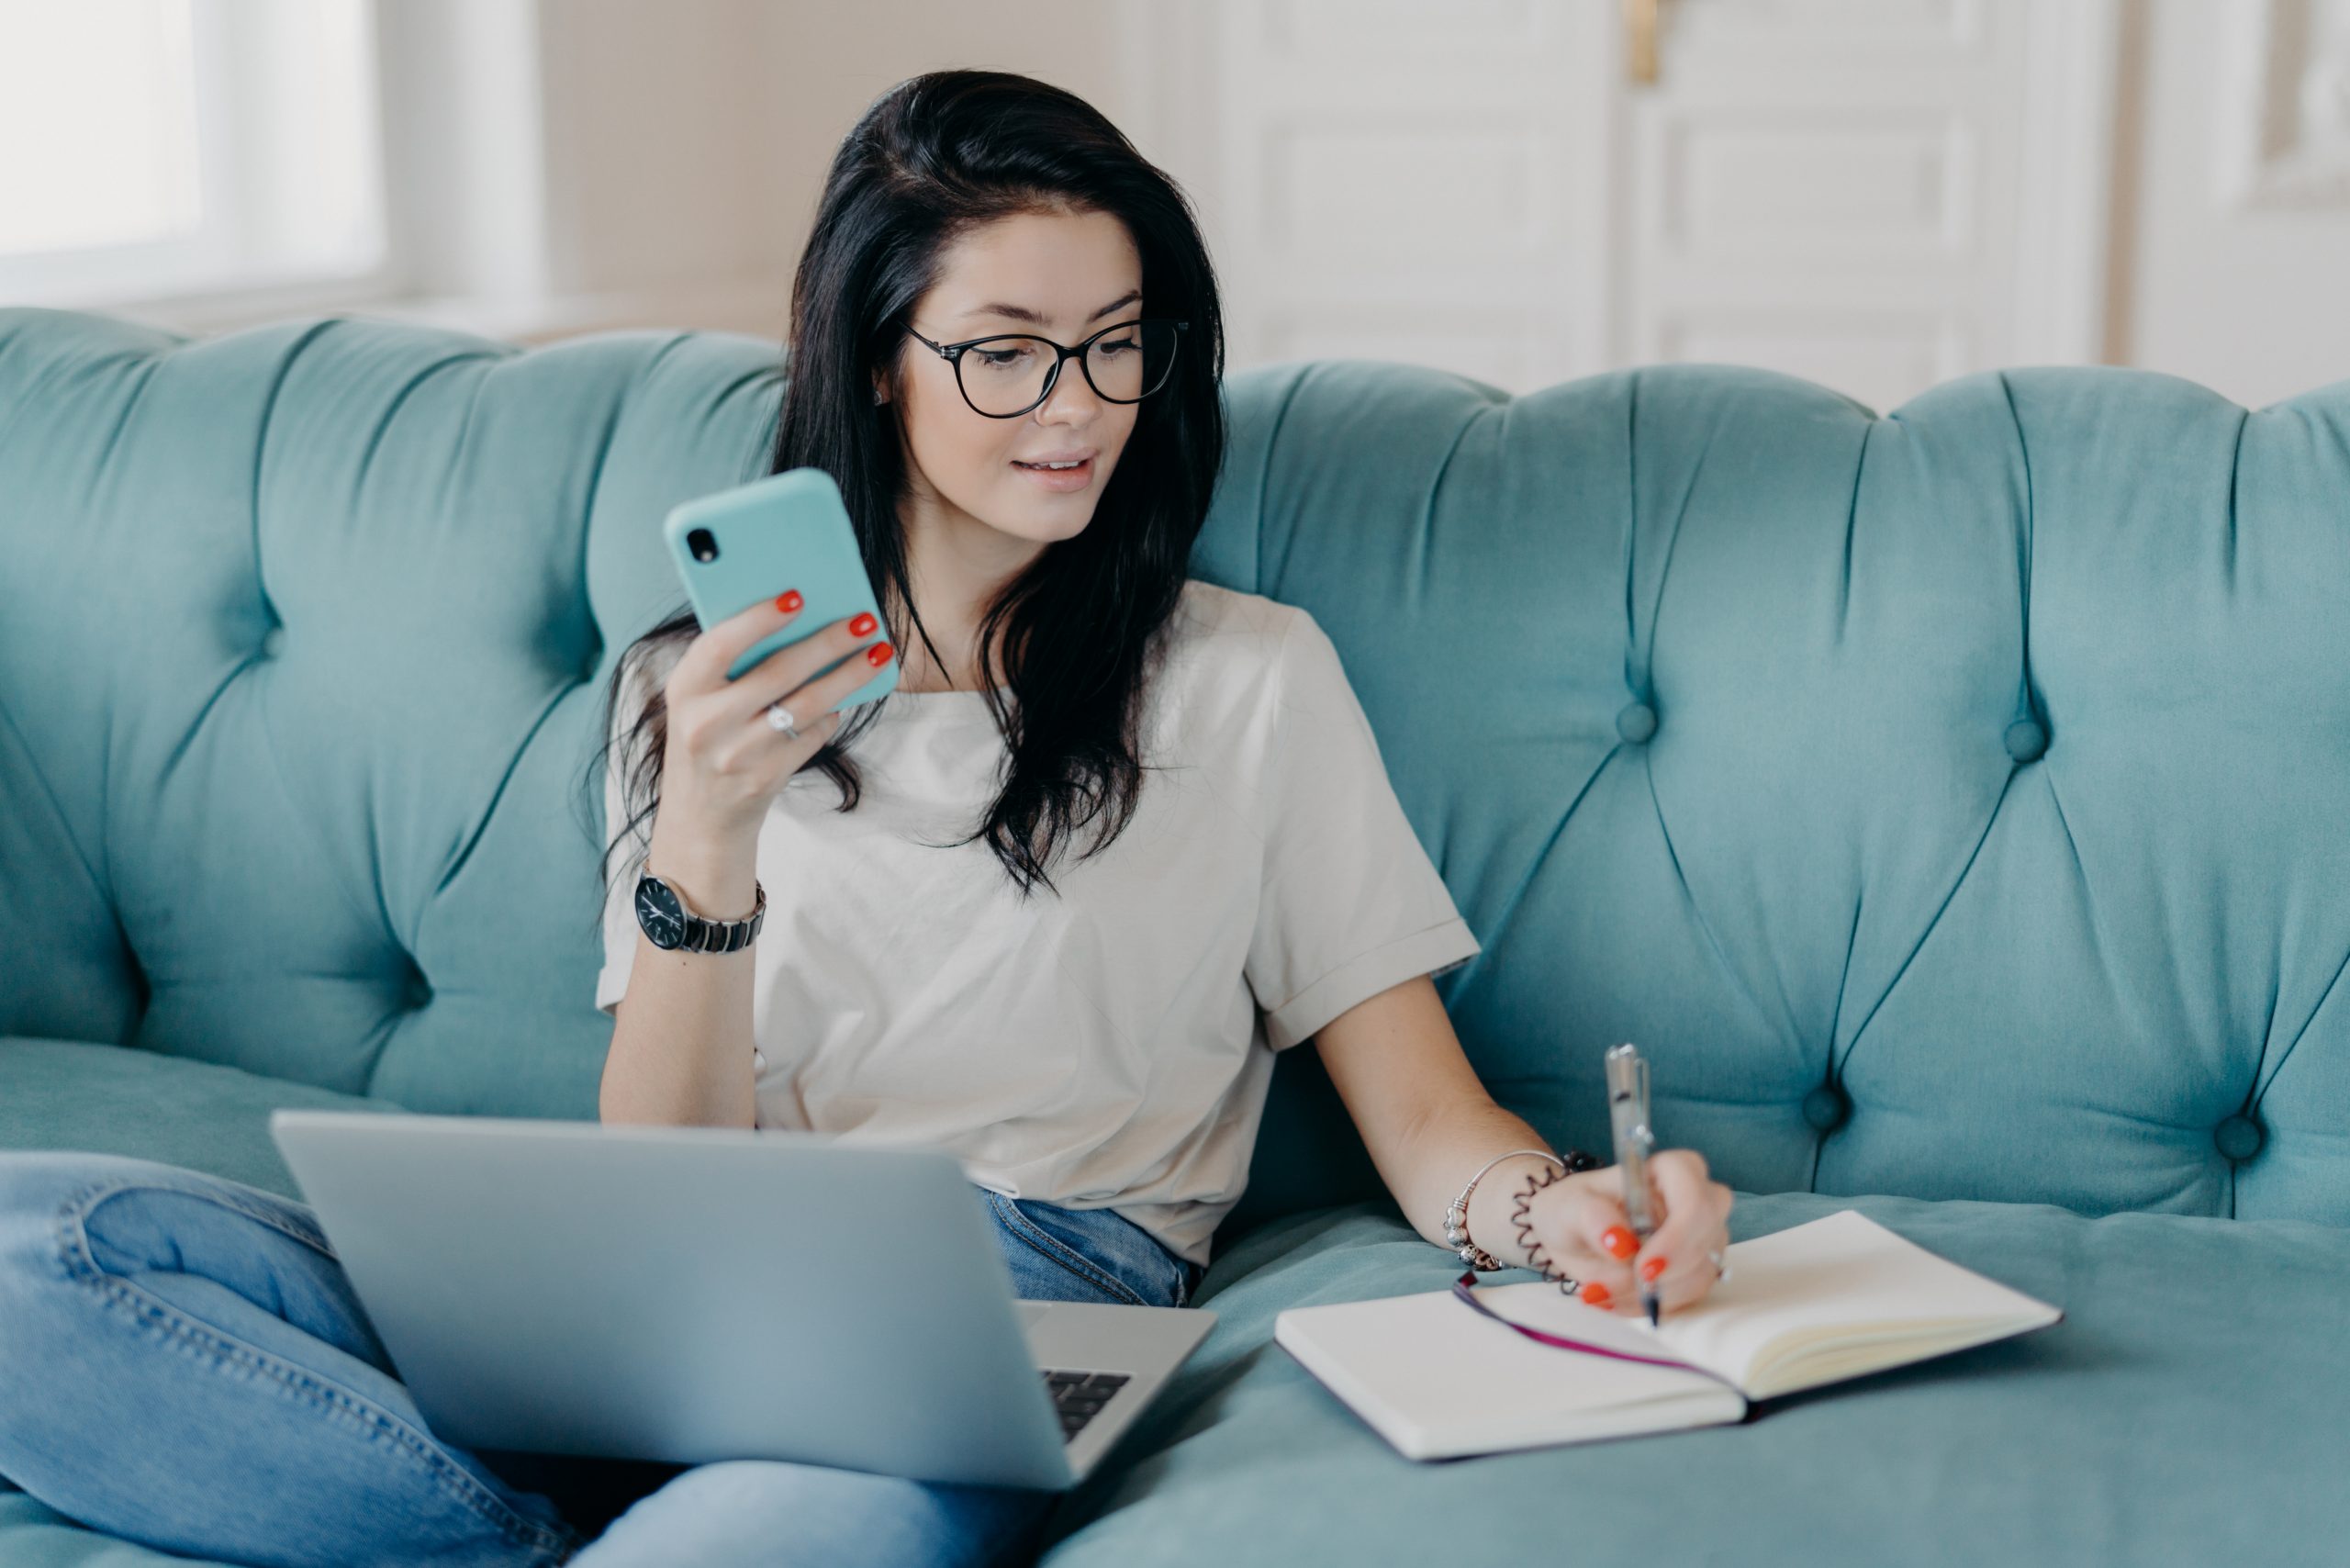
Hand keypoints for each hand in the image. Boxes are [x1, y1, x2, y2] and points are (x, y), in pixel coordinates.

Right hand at [659, 592, 894, 843]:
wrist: (701, 815)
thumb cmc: (708, 735)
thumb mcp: (699, 699)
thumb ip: (731, 662)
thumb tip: (799, 614)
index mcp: (684, 689)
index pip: (720, 644)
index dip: (759, 619)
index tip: (798, 596)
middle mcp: (706, 723)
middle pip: (779, 672)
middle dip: (828, 642)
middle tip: (865, 621)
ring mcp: (738, 754)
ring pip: (807, 704)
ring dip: (849, 675)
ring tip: (879, 652)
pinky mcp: (767, 778)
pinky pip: (813, 734)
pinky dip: (834, 712)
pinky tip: (846, 696)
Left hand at [1513, 1150, 1732, 1316]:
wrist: (1571, 1236)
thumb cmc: (1573, 1210)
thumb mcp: (1566, 1208)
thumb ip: (1591, 1218)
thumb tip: (1620, 1243)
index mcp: (1670, 1170)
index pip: (1695, 1198)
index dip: (1678, 1237)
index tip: (1643, 1267)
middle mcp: (1696, 1200)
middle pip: (1709, 1236)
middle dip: (1667, 1272)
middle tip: (1616, 1287)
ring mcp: (1702, 1237)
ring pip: (1700, 1274)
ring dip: (1652, 1294)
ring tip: (1603, 1291)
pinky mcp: (1697, 1270)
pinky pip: (1688, 1297)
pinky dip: (1650, 1305)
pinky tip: (1617, 1297)